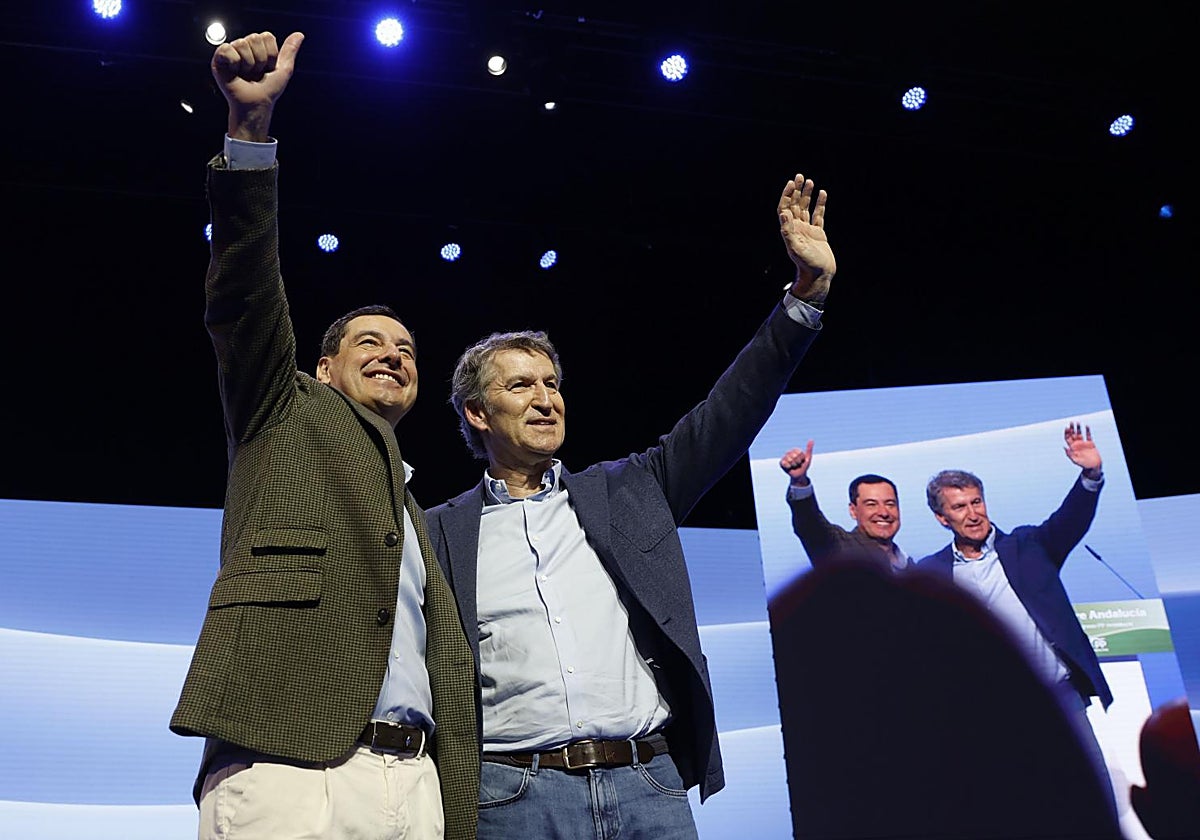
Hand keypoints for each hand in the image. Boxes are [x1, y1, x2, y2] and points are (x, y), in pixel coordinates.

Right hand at [211, 30, 304, 141]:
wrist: (256, 104)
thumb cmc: (268, 90)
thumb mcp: (284, 69)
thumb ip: (290, 51)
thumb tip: (300, 34)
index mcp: (258, 47)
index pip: (267, 36)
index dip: (270, 55)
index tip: (268, 68)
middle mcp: (244, 46)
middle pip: (254, 38)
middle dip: (260, 59)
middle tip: (256, 72)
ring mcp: (232, 51)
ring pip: (241, 43)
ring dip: (248, 63)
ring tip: (245, 73)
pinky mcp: (219, 58)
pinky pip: (227, 49)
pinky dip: (234, 63)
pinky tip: (234, 72)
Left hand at [778, 174, 835, 303]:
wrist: (819, 276)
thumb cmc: (806, 264)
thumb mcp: (795, 247)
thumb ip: (788, 231)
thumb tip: (784, 212)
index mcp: (790, 230)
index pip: (786, 208)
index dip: (787, 195)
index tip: (792, 183)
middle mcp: (797, 228)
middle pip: (795, 205)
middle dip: (797, 191)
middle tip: (800, 176)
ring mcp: (808, 230)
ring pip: (806, 208)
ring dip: (807, 195)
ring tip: (810, 181)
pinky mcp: (818, 233)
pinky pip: (819, 215)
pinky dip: (820, 204)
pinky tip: (822, 193)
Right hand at [779, 440, 814, 486]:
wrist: (799, 475)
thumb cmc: (804, 466)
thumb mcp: (808, 457)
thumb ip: (809, 449)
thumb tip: (811, 439)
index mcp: (795, 450)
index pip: (799, 452)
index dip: (802, 458)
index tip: (802, 460)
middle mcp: (789, 452)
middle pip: (794, 456)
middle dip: (798, 462)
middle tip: (798, 464)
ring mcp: (784, 457)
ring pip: (790, 460)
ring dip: (794, 465)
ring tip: (794, 466)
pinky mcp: (781, 462)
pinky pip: (785, 463)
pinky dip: (789, 467)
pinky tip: (789, 467)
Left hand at [1064, 422, 1101, 473]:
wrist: (1093, 466)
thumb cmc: (1083, 464)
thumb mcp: (1075, 460)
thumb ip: (1069, 454)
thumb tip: (1064, 447)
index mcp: (1072, 447)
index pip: (1067, 438)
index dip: (1066, 433)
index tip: (1066, 427)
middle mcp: (1077, 444)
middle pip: (1073, 434)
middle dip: (1071, 428)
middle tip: (1071, 422)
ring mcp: (1083, 443)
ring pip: (1080, 433)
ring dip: (1078, 428)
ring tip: (1077, 422)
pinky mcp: (1090, 443)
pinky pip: (1088, 435)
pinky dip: (1087, 431)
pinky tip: (1087, 426)